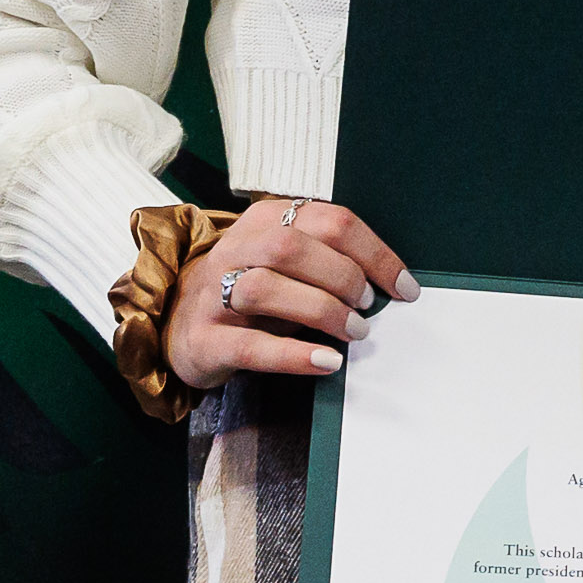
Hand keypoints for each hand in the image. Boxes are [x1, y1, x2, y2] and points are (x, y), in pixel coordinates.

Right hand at [165, 195, 420, 389]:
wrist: (178, 324)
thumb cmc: (249, 290)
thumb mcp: (285, 263)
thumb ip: (327, 262)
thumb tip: (387, 286)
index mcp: (264, 220)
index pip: (329, 220)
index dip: (374, 253)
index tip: (404, 287)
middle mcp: (235, 248)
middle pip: (293, 247)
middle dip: (344, 276)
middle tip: (369, 307)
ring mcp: (214, 293)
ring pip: (266, 287)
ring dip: (321, 310)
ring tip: (355, 332)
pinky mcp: (205, 339)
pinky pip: (250, 344)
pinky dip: (293, 355)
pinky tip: (326, 362)